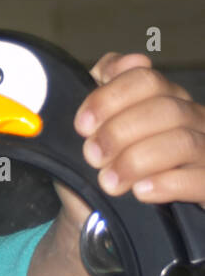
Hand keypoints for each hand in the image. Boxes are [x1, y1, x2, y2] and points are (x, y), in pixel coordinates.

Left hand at [71, 52, 204, 213]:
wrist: (109, 213)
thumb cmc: (106, 161)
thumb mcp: (97, 124)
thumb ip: (102, 86)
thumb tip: (120, 63)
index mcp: (164, 97)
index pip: (145, 79)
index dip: (109, 98)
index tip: (82, 125)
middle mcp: (192, 119)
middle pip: (165, 108)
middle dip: (120, 132)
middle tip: (92, 155)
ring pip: (182, 142)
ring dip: (137, 160)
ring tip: (108, 180)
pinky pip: (200, 179)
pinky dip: (168, 184)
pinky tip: (142, 191)